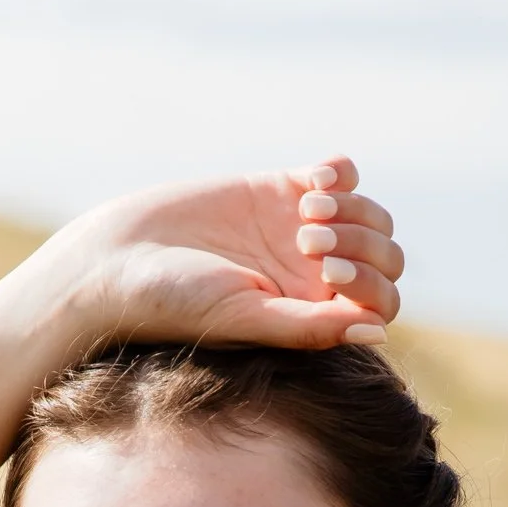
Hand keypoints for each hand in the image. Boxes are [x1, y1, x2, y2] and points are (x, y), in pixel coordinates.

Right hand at [46, 156, 404, 354]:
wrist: (123, 256)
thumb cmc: (177, 304)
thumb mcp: (246, 319)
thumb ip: (312, 329)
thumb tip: (378, 333)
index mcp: (313, 318)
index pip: (379, 302)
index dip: (370, 282)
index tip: (325, 272)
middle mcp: (314, 279)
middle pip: (384, 257)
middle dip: (360, 243)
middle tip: (306, 241)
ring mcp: (301, 233)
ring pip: (368, 215)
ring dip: (351, 209)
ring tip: (304, 213)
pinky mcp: (281, 190)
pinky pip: (340, 176)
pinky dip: (341, 172)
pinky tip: (313, 180)